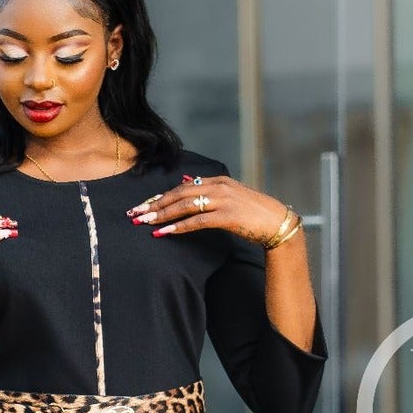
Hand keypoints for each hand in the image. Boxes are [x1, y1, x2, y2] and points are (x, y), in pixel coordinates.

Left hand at [127, 172, 292, 245]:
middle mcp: (218, 186)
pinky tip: (164, 232)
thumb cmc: (254, 212)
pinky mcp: (227, 216)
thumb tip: (188, 180)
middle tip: (134, 214)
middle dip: (154, 204)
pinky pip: (197, 221)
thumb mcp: (231, 195)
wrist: (278, 222)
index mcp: (218, 180)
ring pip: (184, 205)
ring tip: (143, 223)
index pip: (182, 186)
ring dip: (161, 215)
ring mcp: (223, 200)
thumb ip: (209, 189)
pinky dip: (179, 226)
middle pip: (179, 194)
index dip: (161, 196)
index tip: (143, 205)